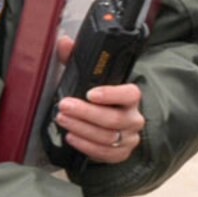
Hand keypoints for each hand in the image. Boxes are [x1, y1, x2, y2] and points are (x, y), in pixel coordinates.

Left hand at [53, 34, 143, 163]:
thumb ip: (76, 60)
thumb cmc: (100, 99)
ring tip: (63, 119)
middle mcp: (134, 118)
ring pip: (106, 137)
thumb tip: (63, 43)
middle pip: (113, 118)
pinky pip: (104, 153)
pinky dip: (85, 145)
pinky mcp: (120, 154)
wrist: (111, 123)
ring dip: (81, 128)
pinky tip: (71, 137)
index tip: (90, 93)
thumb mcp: (89, 79)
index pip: (129, 94)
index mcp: (131, 97)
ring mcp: (129, 137)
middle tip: (65, 106)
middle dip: (85, 113)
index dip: (111, 93)